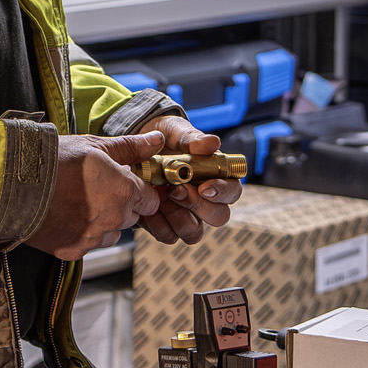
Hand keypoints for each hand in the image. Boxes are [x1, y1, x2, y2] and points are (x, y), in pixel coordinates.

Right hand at [26, 133, 162, 257]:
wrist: (13, 183)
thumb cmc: (53, 160)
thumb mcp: (95, 146)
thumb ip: (131, 146)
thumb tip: (157, 140)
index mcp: (125, 191)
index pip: (150, 200)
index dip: (139, 190)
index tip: (125, 183)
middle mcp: (114, 218)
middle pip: (131, 217)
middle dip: (120, 205)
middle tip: (95, 189)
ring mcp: (93, 238)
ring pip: (110, 233)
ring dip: (102, 222)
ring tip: (77, 202)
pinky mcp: (73, 251)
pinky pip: (87, 245)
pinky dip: (80, 234)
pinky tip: (65, 216)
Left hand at [133, 113, 240, 246]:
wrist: (134, 149)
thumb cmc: (163, 138)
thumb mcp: (175, 131)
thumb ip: (192, 138)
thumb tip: (212, 143)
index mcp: (217, 176)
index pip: (233, 191)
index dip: (223, 192)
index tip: (205, 186)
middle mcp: (206, 200)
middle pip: (219, 216)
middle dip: (198, 206)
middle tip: (176, 190)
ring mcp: (187, 215)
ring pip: (194, 232)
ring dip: (178, 217)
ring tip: (161, 196)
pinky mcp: (166, 225)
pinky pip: (168, 236)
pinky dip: (157, 224)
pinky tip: (147, 206)